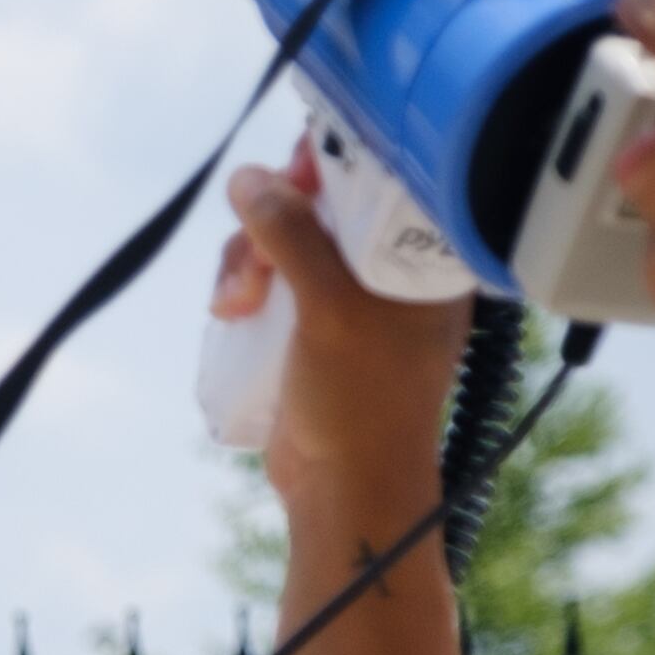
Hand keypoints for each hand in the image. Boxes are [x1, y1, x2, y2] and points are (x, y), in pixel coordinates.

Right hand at [227, 137, 470, 511]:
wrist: (344, 490)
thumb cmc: (361, 403)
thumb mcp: (332, 309)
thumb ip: (294, 236)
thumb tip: (248, 179)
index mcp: (423, 254)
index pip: (380, 172)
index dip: (328, 164)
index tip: (289, 180)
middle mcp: (389, 265)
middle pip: (318, 199)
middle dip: (271, 222)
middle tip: (257, 263)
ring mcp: (346, 293)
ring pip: (280, 236)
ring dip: (245, 260)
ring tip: (236, 304)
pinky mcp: (309, 321)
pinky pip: (266, 273)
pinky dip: (241, 283)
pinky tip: (231, 312)